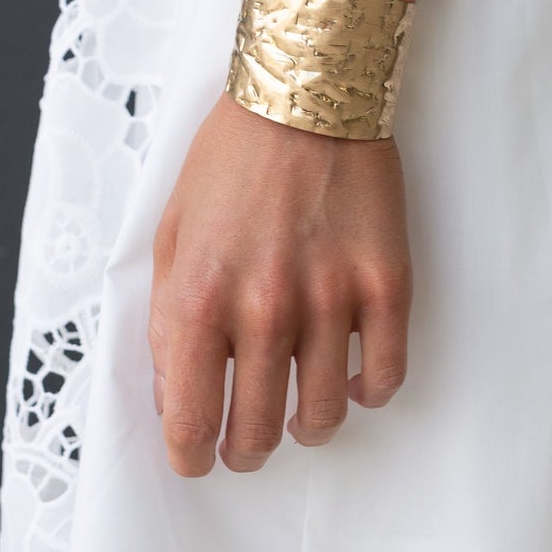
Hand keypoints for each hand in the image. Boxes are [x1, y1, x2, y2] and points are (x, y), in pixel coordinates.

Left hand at [149, 89, 412, 476]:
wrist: (308, 92)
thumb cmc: (232, 158)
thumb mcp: (170, 234)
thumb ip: (165, 320)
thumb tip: (175, 394)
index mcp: (199, 298)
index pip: (190, 423)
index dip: (191, 458)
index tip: (196, 459)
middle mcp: (263, 309)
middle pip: (256, 432)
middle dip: (245, 451)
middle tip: (246, 442)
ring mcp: (331, 299)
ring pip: (324, 415)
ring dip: (308, 429)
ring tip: (300, 416)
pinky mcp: (386, 283)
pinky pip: (385, 374)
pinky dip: (369, 392)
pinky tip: (354, 379)